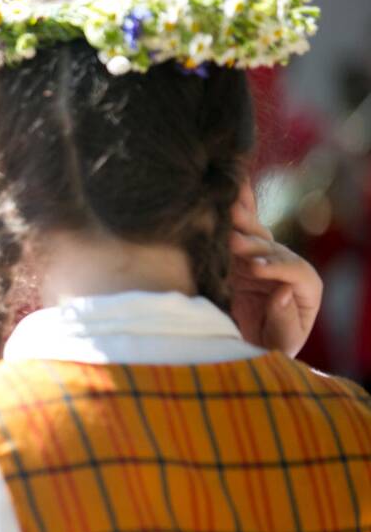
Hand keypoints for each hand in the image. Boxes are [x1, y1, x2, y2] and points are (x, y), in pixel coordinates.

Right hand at [228, 180, 322, 356]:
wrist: (237, 351)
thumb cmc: (260, 352)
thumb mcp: (276, 346)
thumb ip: (284, 322)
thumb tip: (283, 290)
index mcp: (305, 292)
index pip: (300, 273)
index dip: (279, 268)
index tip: (254, 270)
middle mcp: (287, 269)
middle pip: (277, 247)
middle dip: (256, 242)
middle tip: (233, 240)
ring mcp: (263, 258)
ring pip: (258, 233)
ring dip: (242, 220)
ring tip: (227, 207)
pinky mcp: (241, 253)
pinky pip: (242, 226)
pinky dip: (239, 204)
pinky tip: (236, 179)